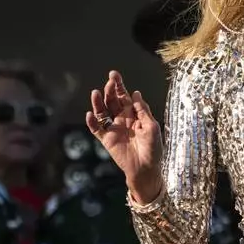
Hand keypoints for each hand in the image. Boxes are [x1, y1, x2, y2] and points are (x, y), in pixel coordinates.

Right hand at [86, 70, 163, 201]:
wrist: (146, 169)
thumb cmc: (153, 148)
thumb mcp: (152, 127)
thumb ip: (142, 111)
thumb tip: (136, 93)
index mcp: (135, 115)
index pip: (125, 97)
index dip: (119, 86)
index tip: (114, 75)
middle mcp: (123, 119)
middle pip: (113, 101)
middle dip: (110, 90)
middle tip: (109, 81)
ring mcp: (113, 129)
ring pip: (103, 112)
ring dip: (99, 102)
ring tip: (96, 93)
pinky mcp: (106, 139)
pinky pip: (96, 129)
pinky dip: (92, 122)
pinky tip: (90, 114)